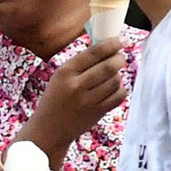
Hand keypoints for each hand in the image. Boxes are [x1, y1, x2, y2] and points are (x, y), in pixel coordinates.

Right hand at [26, 40, 127, 165]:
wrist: (48, 129)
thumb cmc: (55, 99)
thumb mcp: (59, 77)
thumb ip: (80, 64)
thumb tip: (106, 48)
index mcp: (65, 72)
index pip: (93, 53)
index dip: (111, 44)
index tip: (122, 40)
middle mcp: (76, 86)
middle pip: (108, 67)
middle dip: (119, 59)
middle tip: (120, 57)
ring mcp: (88, 101)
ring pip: (115, 81)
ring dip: (118, 75)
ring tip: (112, 75)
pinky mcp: (97, 113)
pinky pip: (119, 96)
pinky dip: (120, 90)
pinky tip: (113, 89)